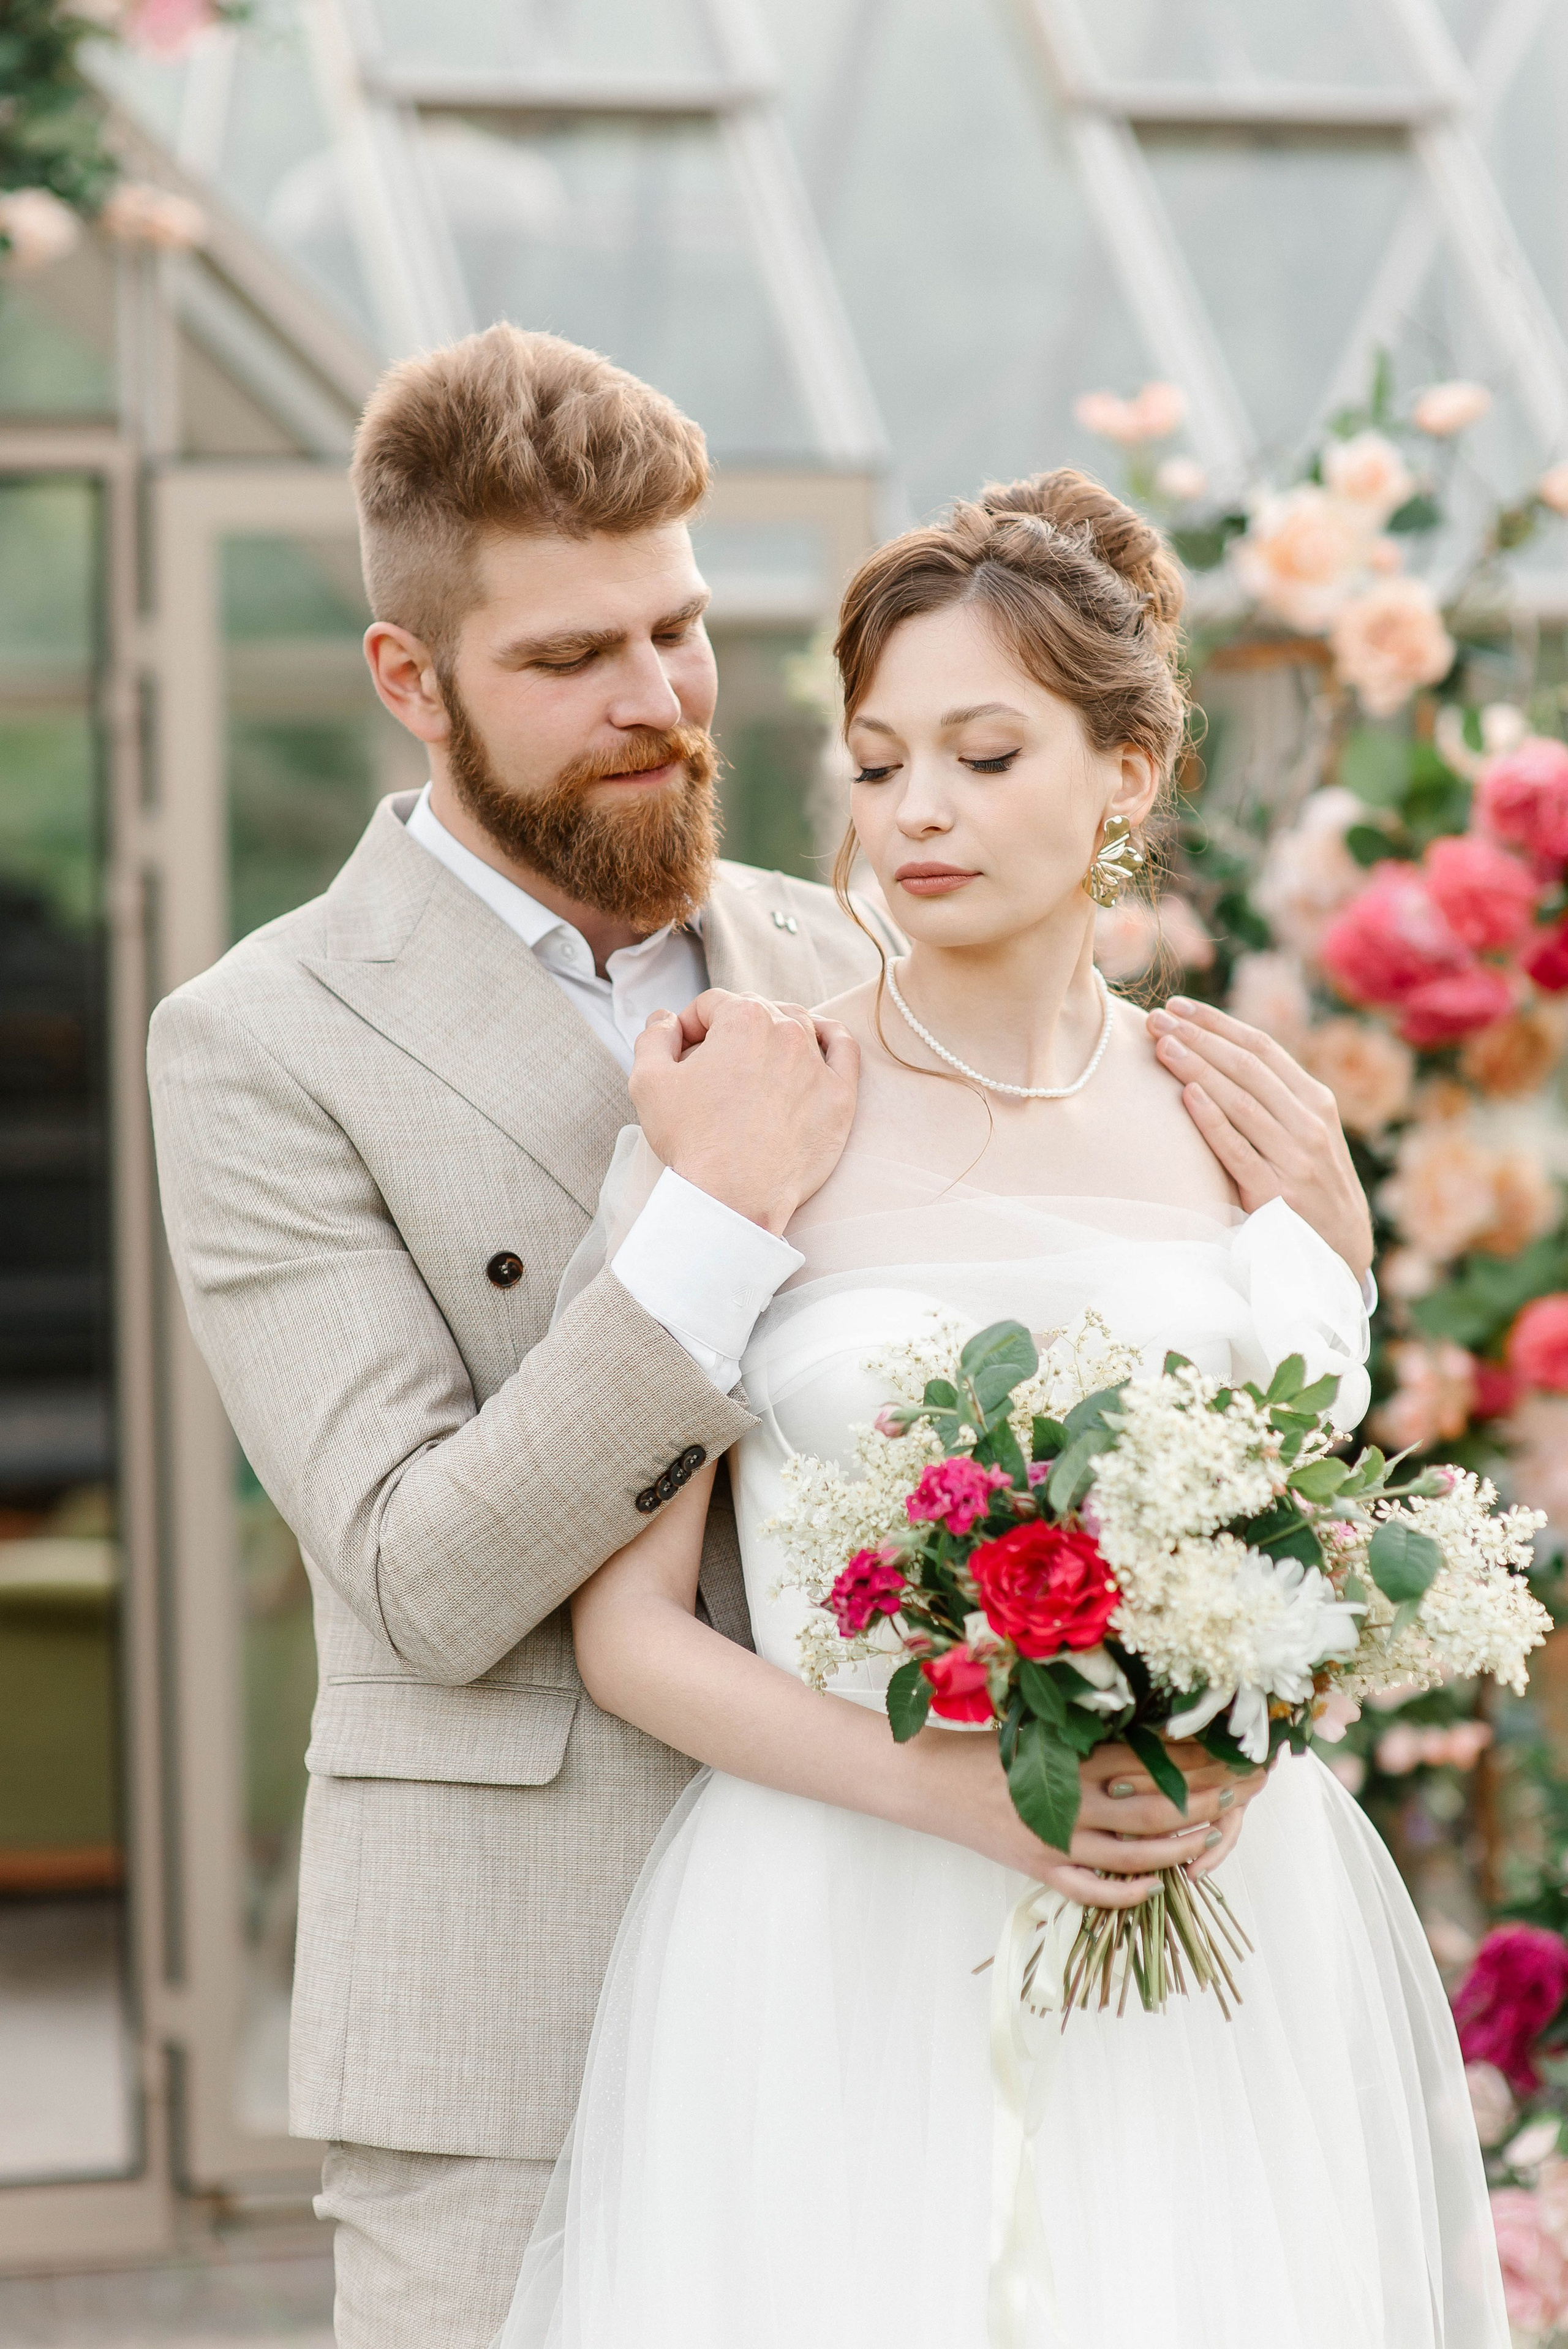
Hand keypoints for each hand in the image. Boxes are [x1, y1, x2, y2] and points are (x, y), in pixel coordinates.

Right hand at [630, 990, 858, 1235]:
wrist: (734, 1197)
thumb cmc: (692, 1142)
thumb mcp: (648, 1082)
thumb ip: (653, 1037)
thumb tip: (664, 1020)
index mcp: (743, 1019)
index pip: (712, 1003)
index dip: (689, 1024)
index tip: (681, 1052)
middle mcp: (787, 1032)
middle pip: (755, 1011)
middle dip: (729, 1029)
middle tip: (710, 1065)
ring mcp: (818, 1063)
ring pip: (797, 1025)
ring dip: (772, 1033)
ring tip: (753, 1061)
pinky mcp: (840, 1097)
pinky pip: (844, 1050)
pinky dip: (828, 1040)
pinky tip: (814, 1044)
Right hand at [914, 1730, 1266, 1909]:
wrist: (931, 1781)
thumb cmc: (989, 1748)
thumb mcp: (1041, 1731)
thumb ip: (1091, 1740)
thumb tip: (1155, 1737)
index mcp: (1069, 1758)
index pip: (1149, 1760)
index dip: (1196, 1759)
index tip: (1231, 1753)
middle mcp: (1067, 1800)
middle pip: (1152, 1806)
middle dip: (1205, 1800)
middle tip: (1242, 1791)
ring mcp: (1053, 1840)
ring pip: (1131, 1853)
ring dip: (1179, 1848)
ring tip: (1215, 1837)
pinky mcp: (1038, 1869)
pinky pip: (1089, 1890)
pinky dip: (1126, 1893)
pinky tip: (1157, 1886)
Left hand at [1147, 997, 1372, 1282]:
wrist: (1339, 1255)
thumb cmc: (1311, 1189)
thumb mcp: (1306, 1137)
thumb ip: (1275, 1101)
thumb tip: (1219, 1057)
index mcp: (1315, 1103)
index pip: (1262, 1048)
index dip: (1218, 1023)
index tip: (1178, 1006)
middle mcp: (1309, 1124)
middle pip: (1246, 1067)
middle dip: (1199, 1038)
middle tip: (1156, 1018)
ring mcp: (1294, 1159)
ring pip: (1240, 1102)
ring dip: (1197, 1068)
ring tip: (1162, 1045)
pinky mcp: (1276, 1195)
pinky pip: (1238, 1151)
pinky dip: (1213, 1120)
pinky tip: (1187, 1095)